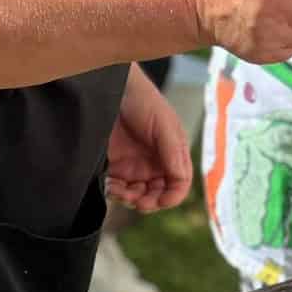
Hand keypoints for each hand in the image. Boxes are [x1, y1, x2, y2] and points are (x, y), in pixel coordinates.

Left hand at [106, 65, 191, 212]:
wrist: (110, 88)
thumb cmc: (143, 100)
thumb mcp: (164, 124)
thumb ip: (172, 151)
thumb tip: (180, 181)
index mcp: (173, 152)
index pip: (179, 183)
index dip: (172, 196)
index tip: (160, 202)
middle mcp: (155, 162)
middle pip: (158, 194)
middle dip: (150, 202)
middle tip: (138, 201)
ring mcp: (134, 165)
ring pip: (137, 196)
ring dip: (130, 199)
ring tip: (120, 191)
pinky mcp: (113, 166)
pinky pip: (116, 189)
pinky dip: (114, 193)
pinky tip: (110, 186)